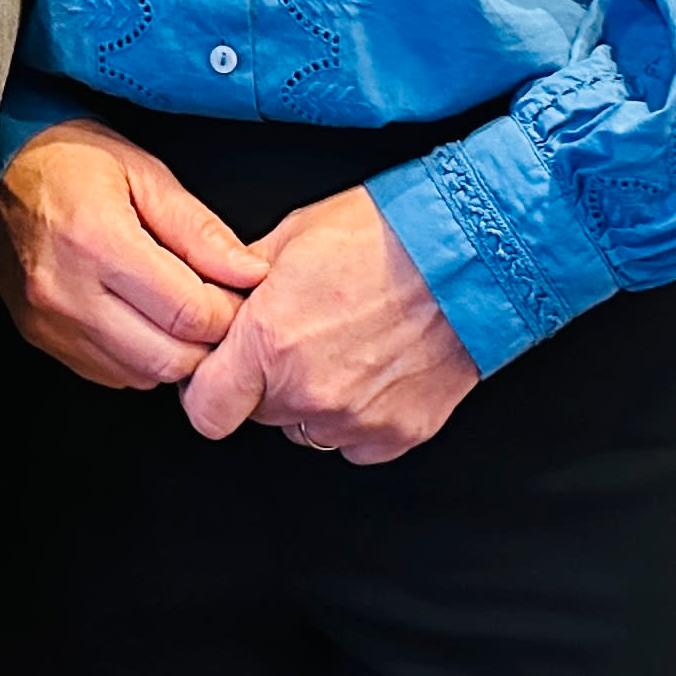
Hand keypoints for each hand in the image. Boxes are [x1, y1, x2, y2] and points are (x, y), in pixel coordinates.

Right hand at [0, 118, 268, 387]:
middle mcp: (68, 292)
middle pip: (168, 358)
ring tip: (175, 309)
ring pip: (142, 375)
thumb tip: (249, 272)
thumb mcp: (144, 173)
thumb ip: (199, 230)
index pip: (187, 312)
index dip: (228, 311)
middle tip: (213, 305)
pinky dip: (139, 358)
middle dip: (206, 341)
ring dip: (173, 353)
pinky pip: (110, 375)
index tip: (237, 292)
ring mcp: (50, 323)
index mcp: (98, 241)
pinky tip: (140, 318)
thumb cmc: (70, 161)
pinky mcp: (41, 339)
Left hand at [178, 187, 477, 464]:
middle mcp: (308, 390)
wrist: (470, 252)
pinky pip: (356, 442)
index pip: (205, 409)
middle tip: (300, 336)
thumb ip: (241, 281)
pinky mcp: (399, 433)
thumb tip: (217, 299)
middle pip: (258, 414)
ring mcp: (355, 418)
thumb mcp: (291, 236)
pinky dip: (359, 415)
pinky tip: (375, 369)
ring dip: (314, 399)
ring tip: (345, 346)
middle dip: (266, 381)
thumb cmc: (386, 234)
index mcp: (269, 341)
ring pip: (307, 429)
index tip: (221, 371)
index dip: (208, 389)